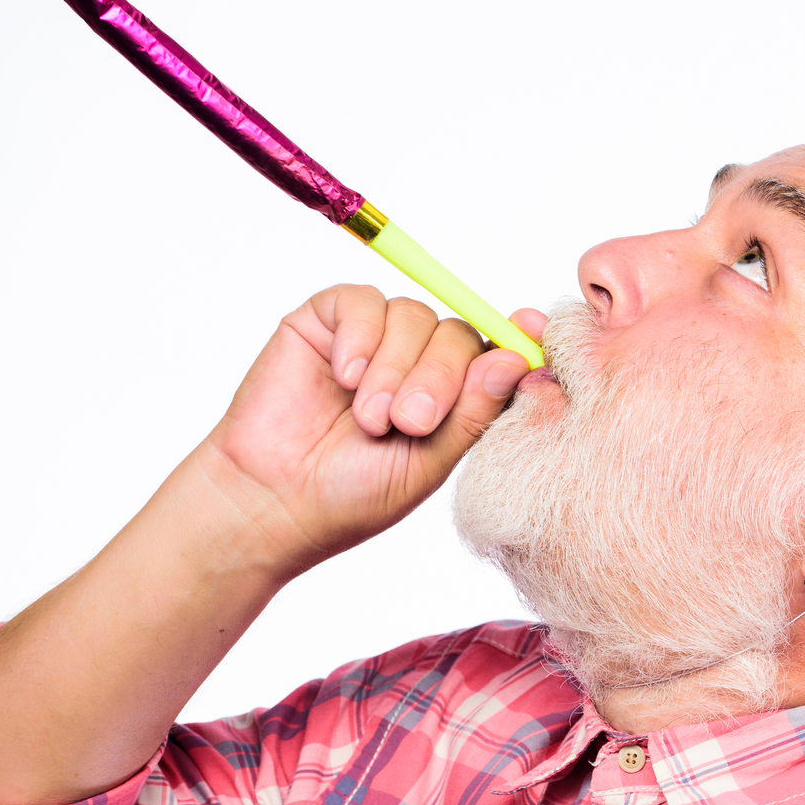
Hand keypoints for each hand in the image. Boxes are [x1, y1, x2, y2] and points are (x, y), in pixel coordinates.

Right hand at [201, 285, 547, 574]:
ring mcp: (375, 339)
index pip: (496, 352)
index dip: (518, 339)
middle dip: (441, 377)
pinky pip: (363, 302)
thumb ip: (473, 412)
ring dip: (395, 367)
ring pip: (415, 316)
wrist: (272, 502)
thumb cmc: (350, 496)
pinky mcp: (329, 322)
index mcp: (454, 397)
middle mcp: (419, 361)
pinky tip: (346, 377)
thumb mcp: (428, 463)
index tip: (532, 332)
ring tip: (369, 419)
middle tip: (410, 422)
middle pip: (460, 333)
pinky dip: (361, 337)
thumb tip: (518, 358)